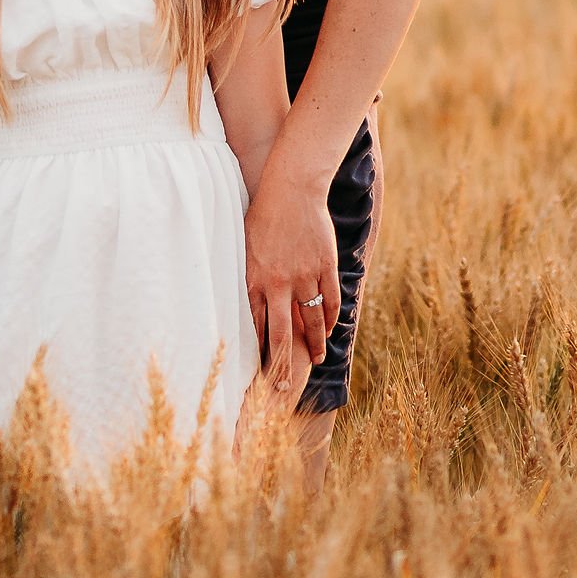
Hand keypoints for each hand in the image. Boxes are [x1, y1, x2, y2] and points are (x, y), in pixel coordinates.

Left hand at [245, 149, 339, 382]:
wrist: (291, 189)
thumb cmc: (262, 216)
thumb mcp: (246, 247)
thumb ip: (249, 277)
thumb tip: (248, 304)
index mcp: (255, 279)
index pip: (256, 326)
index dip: (259, 350)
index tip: (259, 370)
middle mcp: (279, 283)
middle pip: (281, 334)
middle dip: (282, 365)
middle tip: (283, 387)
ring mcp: (304, 275)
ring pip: (310, 321)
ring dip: (314, 344)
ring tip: (315, 359)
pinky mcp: (325, 266)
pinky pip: (330, 300)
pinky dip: (330, 318)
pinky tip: (329, 329)